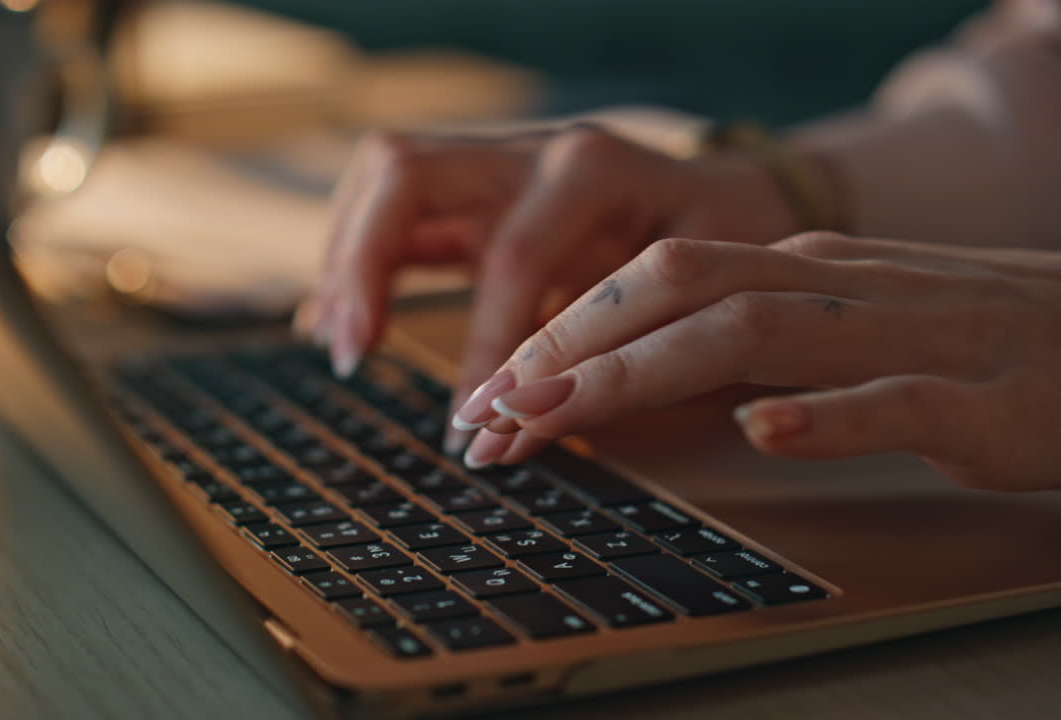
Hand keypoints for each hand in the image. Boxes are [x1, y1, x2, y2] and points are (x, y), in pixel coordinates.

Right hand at [297, 123, 800, 451]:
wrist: (737, 200)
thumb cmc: (726, 251)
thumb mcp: (697, 298)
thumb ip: (614, 355)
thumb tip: (522, 434)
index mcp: (595, 172)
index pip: (510, 256)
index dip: (482, 346)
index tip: (472, 427)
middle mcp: (534, 152)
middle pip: (406, 173)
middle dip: (363, 263)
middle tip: (354, 353)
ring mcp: (497, 161)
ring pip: (383, 176)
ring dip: (346, 256)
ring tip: (338, 339)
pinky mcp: (475, 189)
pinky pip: (391, 204)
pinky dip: (355, 255)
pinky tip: (340, 315)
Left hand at [457, 232, 1060, 491]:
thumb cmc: (962, 342)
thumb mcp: (835, 328)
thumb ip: (741, 346)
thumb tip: (626, 381)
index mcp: (798, 268)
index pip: (654, 282)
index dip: (560, 330)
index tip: (489, 390)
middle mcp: (837, 283)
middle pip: (679, 290)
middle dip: (571, 345)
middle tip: (490, 407)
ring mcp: (908, 331)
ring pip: (759, 330)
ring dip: (646, 371)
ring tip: (564, 410)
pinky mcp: (982, 396)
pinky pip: (894, 397)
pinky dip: (823, 413)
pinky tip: (762, 428)